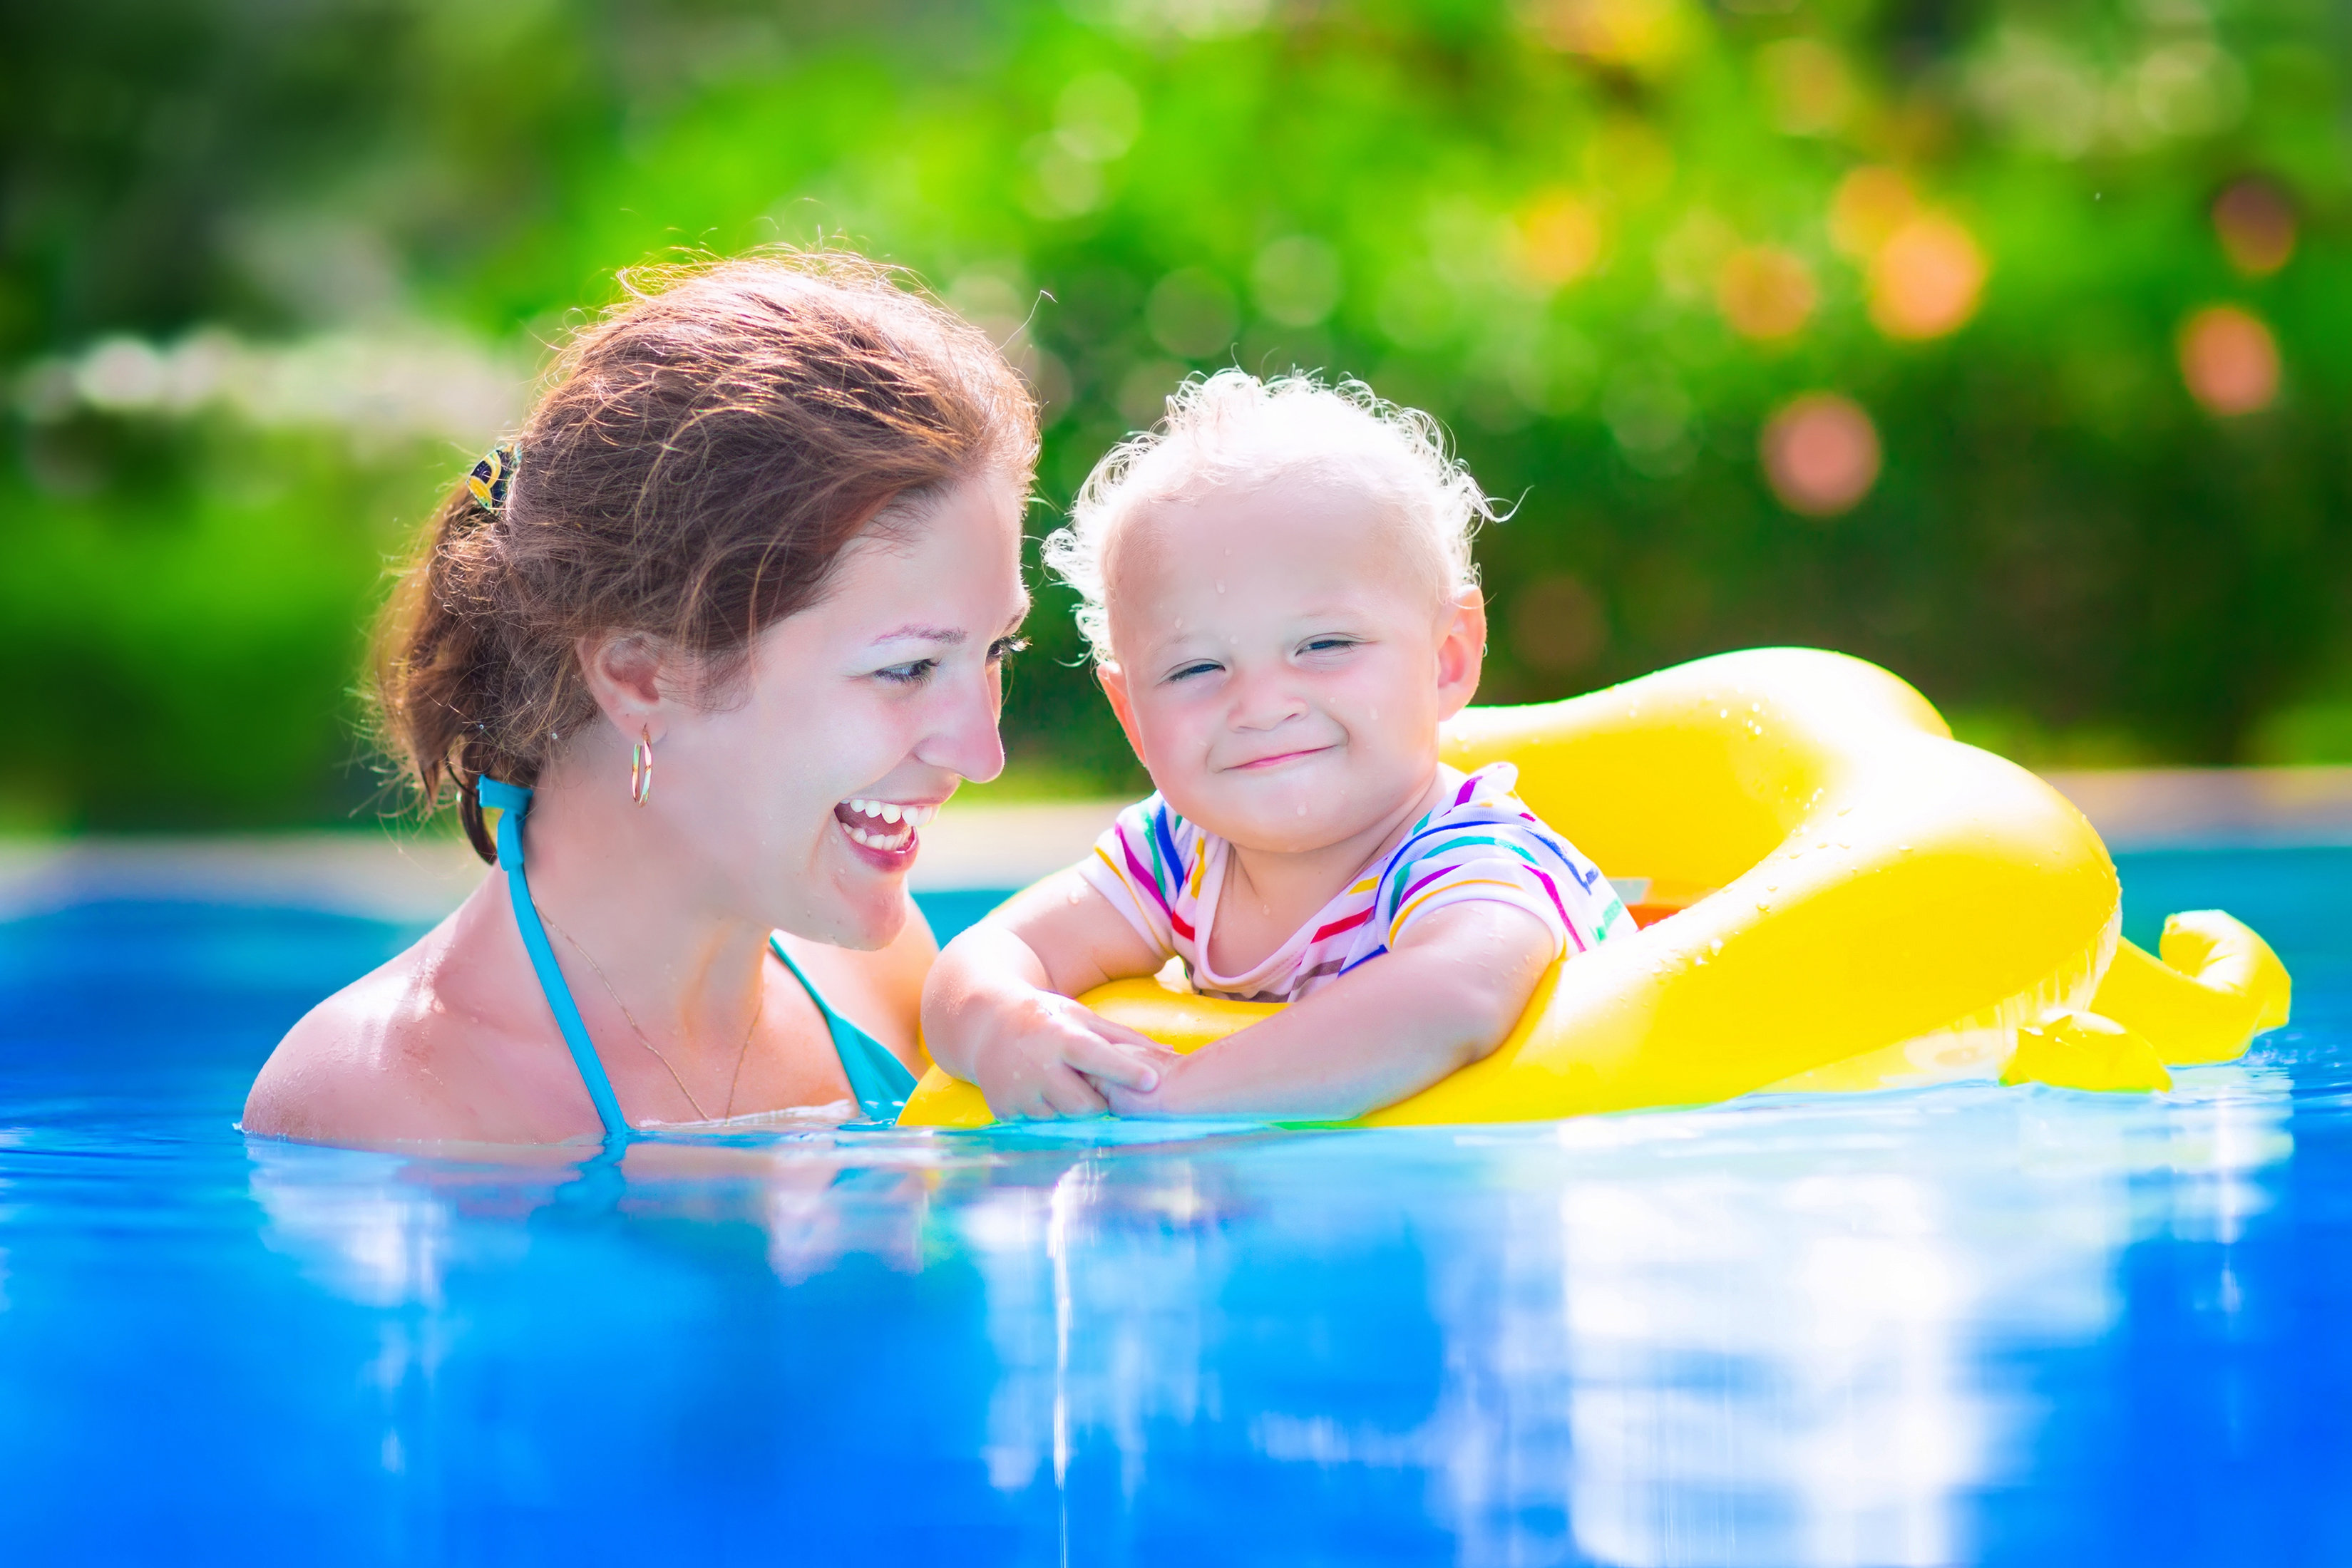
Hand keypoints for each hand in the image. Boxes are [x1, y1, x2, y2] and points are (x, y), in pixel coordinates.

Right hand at [969, 991, 1176, 1119]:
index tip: (1153, 1081)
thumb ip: (1123, 1039)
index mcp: (1061, 1036)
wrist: (985, 1024)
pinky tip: (1039, 1093)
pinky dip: (1047, 1114)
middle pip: (1085, 1105)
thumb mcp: (1082, 1018)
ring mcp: (1018, 1090)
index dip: (1126, 1071)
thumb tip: (1171, 1054)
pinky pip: (1039, 1126)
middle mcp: (1037, 1065)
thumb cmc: (1046, 1018)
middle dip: (1097, 1103)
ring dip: (1070, 1109)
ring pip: (1062, 1119)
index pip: (1097, 1057)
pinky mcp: (1004, 1109)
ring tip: (1060, 1084)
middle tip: (1092, 1088)